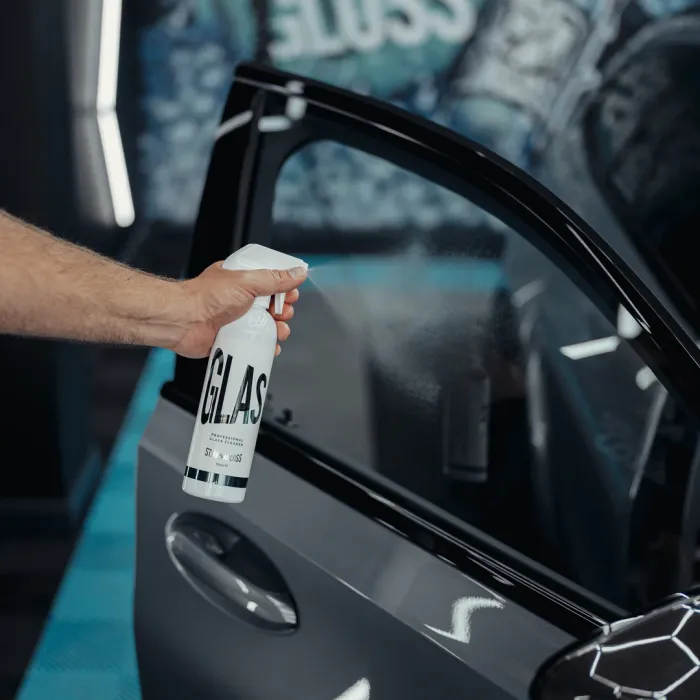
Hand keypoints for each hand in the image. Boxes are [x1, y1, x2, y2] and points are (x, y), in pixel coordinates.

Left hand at [171, 261, 306, 358]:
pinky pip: (254, 343)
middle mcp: (239, 298)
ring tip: (280, 331)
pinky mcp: (231, 338)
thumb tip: (299, 272)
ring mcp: (235, 319)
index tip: (291, 294)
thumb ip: (275, 279)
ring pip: (265, 325)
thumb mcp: (247, 281)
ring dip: (278, 329)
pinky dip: (266, 346)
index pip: (270, 281)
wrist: (183, 321)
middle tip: (283, 313)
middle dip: (283, 310)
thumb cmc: (207, 297)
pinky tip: (272, 346)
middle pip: (271, 305)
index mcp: (241, 279)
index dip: (284, 288)